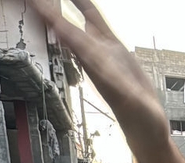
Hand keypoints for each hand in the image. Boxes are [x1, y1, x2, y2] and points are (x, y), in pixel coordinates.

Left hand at [28, 0, 169, 146]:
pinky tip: (83, 4)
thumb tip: (100, 68)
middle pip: (65, 24)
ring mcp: (104, 53)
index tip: (36, 2)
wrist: (148, 128)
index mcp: (95, 65)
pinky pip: (99, 26)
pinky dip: (88, 11)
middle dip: (51, 8)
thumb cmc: (138, 120)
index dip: (51, 16)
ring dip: (67, 6)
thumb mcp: (128, 102)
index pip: (66, 34)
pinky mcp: (116, 52)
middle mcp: (95, 56)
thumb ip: (116, 85)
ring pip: (79, 22)